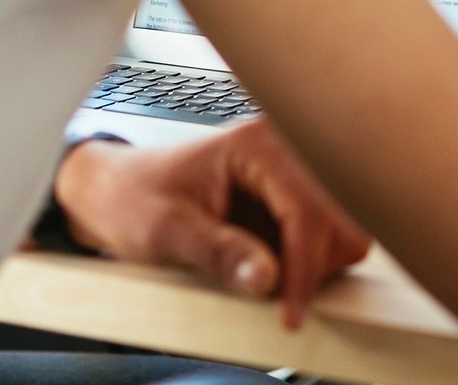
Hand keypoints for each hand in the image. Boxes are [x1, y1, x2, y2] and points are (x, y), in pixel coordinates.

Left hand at [51, 118, 371, 327]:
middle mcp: (286, 149)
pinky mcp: (292, 195)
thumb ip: (219, 253)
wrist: (116, 192)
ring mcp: (293, 172)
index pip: (308, 209)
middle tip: (276, 294)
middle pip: (339, 218)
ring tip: (267, 277)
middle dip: (315, 263)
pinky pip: (326, 235)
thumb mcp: (166, 231)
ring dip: (315, 263)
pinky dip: (308, 261)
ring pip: (341, 228)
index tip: (290, 312)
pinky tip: (272, 266)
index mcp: (259, 145)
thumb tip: (268, 280)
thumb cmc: (134, 199)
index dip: (305, 267)